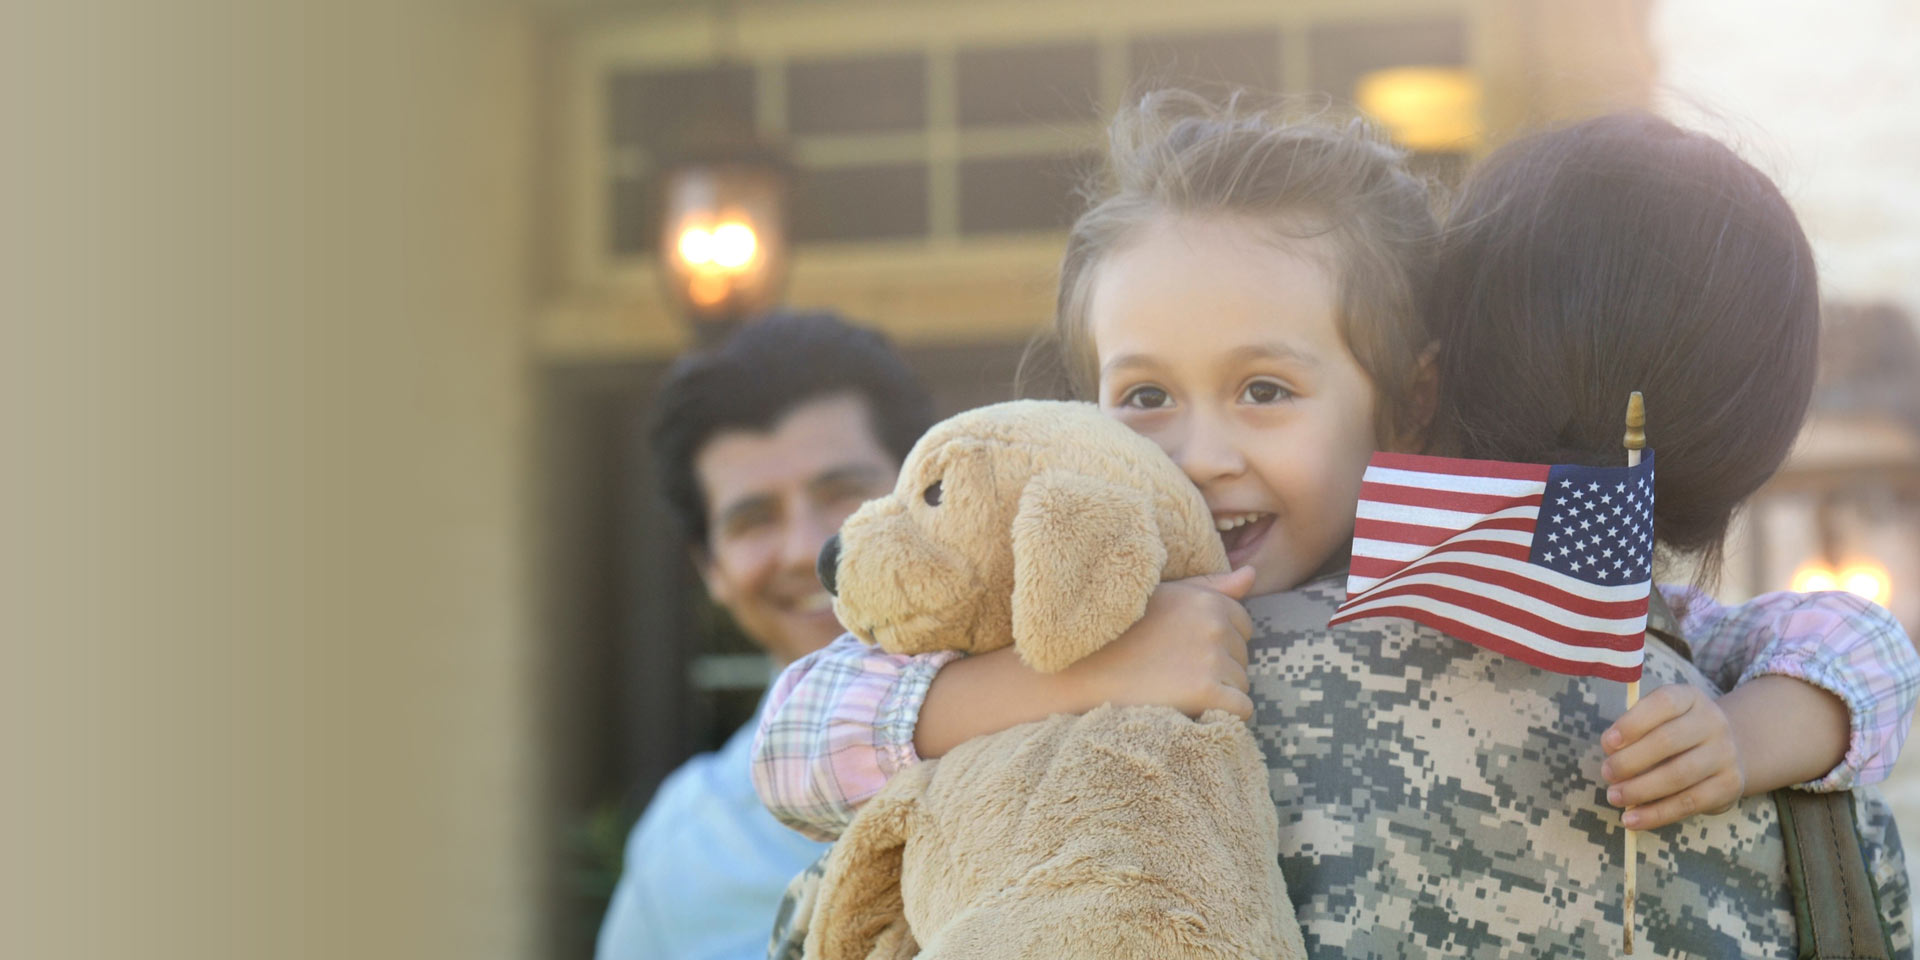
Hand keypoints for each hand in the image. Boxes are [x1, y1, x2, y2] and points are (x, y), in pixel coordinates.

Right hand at [1061, 566, 1256, 719]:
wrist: (1081, 670)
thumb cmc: (1122, 632)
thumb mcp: (1165, 596)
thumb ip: (1211, 586)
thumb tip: (1252, 574)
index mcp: (1208, 600)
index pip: (1243, 627)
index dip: (1217, 644)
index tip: (1184, 652)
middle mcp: (1215, 625)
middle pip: (1243, 657)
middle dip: (1219, 668)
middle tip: (1175, 673)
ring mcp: (1211, 659)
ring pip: (1242, 684)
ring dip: (1219, 693)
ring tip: (1177, 690)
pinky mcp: (1206, 692)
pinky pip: (1242, 710)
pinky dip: (1224, 715)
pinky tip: (1194, 710)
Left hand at [1600, 683, 1747, 829]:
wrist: (1727, 750)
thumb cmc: (1676, 733)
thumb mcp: (1658, 720)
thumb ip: (1634, 730)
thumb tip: (1612, 752)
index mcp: (1690, 698)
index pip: (1663, 703)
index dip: (1633, 723)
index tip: (1607, 743)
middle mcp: (1713, 722)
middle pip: (1667, 741)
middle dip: (1630, 760)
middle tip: (1607, 773)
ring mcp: (1725, 754)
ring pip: (1678, 775)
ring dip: (1640, 790)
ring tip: (1614, 796)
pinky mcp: (1729, 785)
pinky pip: (1689, 803)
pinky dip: (1656, 814)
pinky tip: (1632, 819)